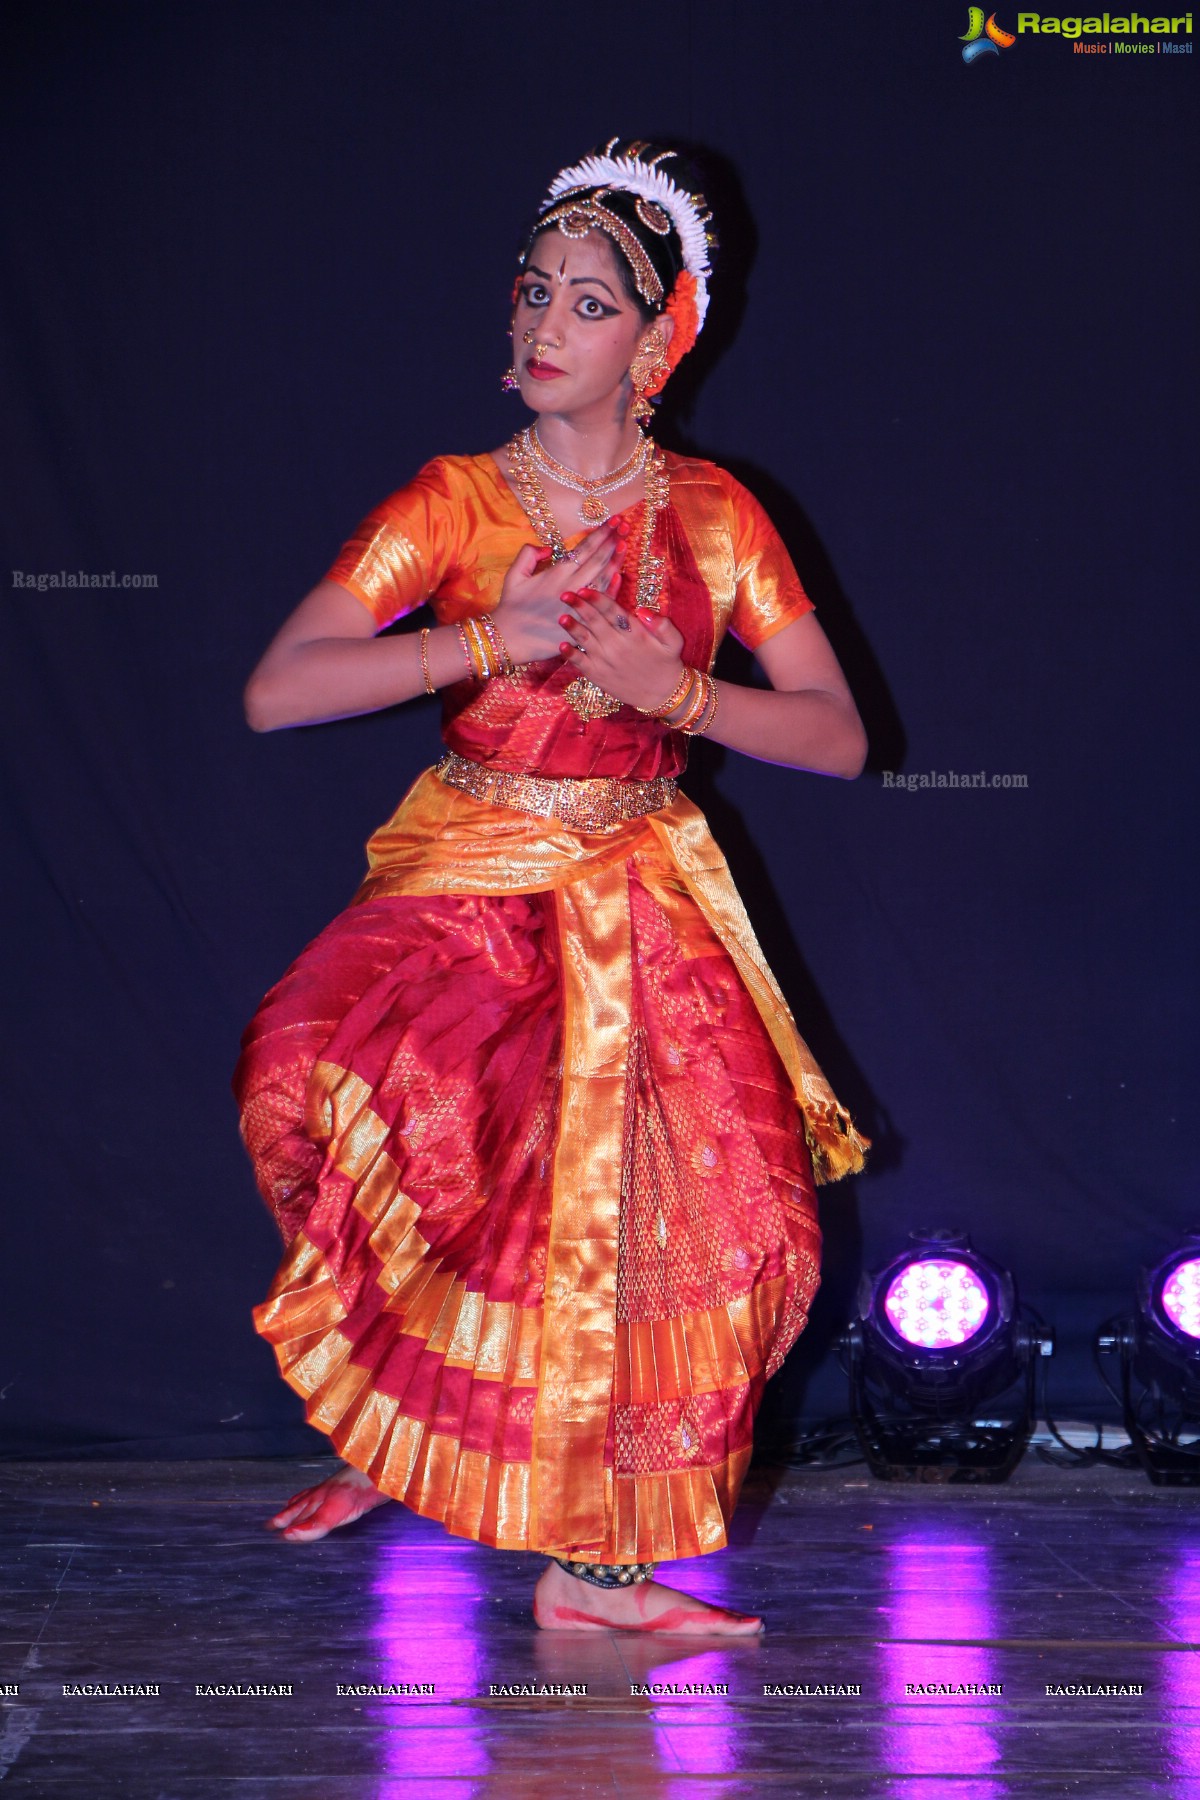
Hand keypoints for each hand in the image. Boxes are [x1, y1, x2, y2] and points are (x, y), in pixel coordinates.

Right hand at [491, 521, 626, 664]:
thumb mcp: (513, 575)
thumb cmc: (511, 608)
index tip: (614, 520)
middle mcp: (571, 585)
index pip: (585, 548)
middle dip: (614, 540)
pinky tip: (620, 576)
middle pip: (599, 559)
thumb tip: (548, 548)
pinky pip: (601, 604)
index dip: (602, 532)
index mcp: (557, 572)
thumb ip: (528, 554)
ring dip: (617, 560)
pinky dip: (613, 589)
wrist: (509, 639)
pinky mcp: (582, 621)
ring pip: (604, 578)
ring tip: (627, 544)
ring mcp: (579, 604)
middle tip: (626, 525)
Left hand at [557, 589, 687, 712]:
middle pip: (594, 621)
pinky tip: (562, 645)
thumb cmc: (666, 664)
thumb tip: (644, 611)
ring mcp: (605, 661)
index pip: (612, 610)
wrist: (661, 695)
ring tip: (561, 617)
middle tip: (565, 594)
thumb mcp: (674, 642)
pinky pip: (580, 662)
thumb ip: (663, 624)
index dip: (597, 598)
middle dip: (579, 606)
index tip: (584, 589)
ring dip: (571, 627)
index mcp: (634, 633)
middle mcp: (617, 645)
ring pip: (584, 639)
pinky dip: (570, 654)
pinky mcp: (598, 675)